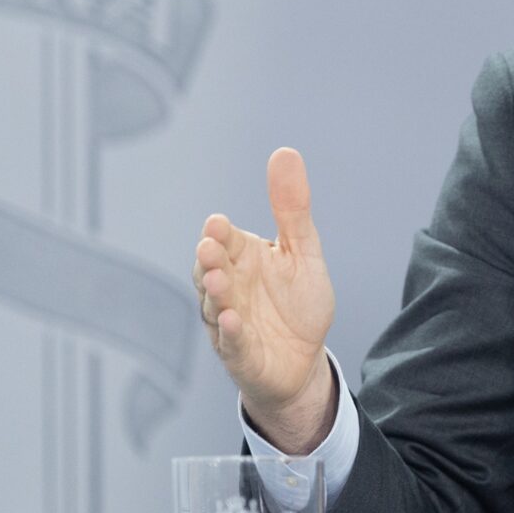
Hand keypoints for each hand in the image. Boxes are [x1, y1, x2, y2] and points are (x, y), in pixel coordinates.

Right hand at [192, 147, 336, 451]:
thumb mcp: (302, 252)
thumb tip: (284, 152)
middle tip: (209, 247)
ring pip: (215, 305)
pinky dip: (230, 332)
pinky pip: (232, 342)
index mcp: (243, 258)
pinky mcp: (240, 353)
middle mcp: (229, 287)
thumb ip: (292, 209)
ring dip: (216, 293)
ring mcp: (230, 321)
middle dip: (210, 259)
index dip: (220, 234)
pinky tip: (231, 320)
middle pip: (212, 270)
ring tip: (218, 280)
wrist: (304, 360)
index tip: (218, 224)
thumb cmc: (297, 303)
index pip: (225, 240)